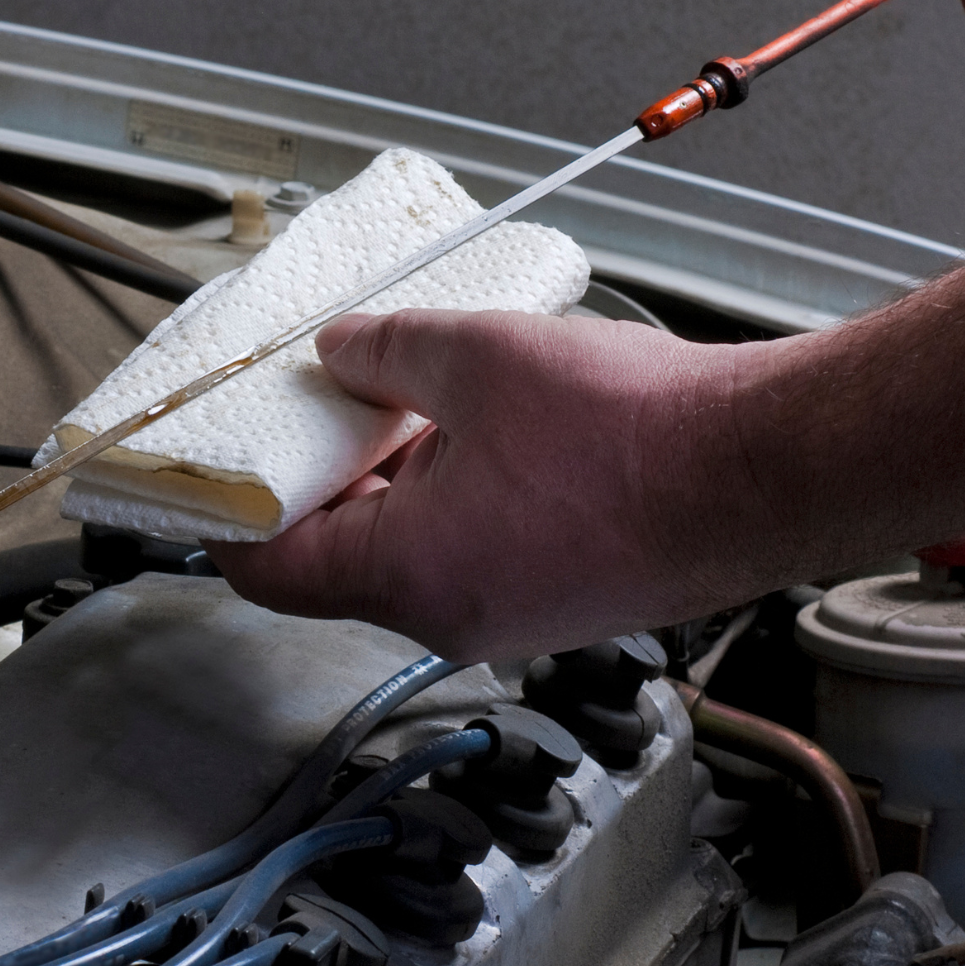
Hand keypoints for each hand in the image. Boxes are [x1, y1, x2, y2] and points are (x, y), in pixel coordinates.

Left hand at [207, 309, 770, 661]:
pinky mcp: (561, 590)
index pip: (267, 569)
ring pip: (408, 546)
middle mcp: (452, 613)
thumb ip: (387, 353)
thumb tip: (343, 352)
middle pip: (336, 555)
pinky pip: (470, 543)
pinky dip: (449, 485)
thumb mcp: (480, 358)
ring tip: (396, 389)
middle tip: (303, 402)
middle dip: (314, 475)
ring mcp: (510, 610)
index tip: (196, 477)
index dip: (219, 515)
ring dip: (390, 474)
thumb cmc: (642, 437)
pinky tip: (473, 416)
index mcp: (409, 577)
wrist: (768, 471)